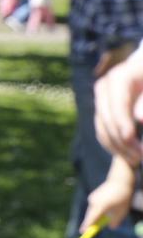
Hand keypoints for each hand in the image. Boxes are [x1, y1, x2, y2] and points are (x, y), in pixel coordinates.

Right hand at [86, 177, 132, 232]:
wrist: (119, 181)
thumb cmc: (123, 197)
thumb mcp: (122, 211)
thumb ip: (116, 220)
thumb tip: (111, 227)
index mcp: (101, 206)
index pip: (92, 218)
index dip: (87, 226)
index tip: (83, 232)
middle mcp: (94, 202)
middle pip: (90, 215)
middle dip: (91, 222)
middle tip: (90, 230)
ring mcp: (92, 198)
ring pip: (92, 211)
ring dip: (96, 215)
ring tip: (107, 213)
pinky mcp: (93, 196)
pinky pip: (93, 206)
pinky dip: (97, 210)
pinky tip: (106, 206)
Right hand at [94, 48, 142, 163]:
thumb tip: (139, 119)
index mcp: (119, 78)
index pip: (118, 107)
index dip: (123, 126)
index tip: (133, 144)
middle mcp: (104, 87)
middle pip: (107, 120)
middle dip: (122, 142)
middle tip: (139, 157)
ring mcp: (99, 98)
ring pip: (102, 128)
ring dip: (116, 147)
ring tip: (134, 160)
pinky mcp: (100, 107)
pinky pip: (102, 130)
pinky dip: (112, 144)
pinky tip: (126, 154)